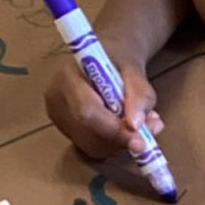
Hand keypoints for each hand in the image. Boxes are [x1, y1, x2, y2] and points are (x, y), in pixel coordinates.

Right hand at [44, 44, 162, 159]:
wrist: (105, 57)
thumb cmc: (118, 59)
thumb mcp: (134, 69)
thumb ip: (139, 94)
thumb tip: (136, 125)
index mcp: (67, 77)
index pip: (87, 112)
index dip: (114, 129)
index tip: (140, 141)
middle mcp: (56, 100)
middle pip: (86, 133)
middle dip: (120, 139)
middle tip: (148, 134)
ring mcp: (58, 117)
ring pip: (90, 145)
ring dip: (120, 143)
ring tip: (142, 126)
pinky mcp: (66, 130)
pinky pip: (91, 146)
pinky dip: (113, 144)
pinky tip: (126, 130)